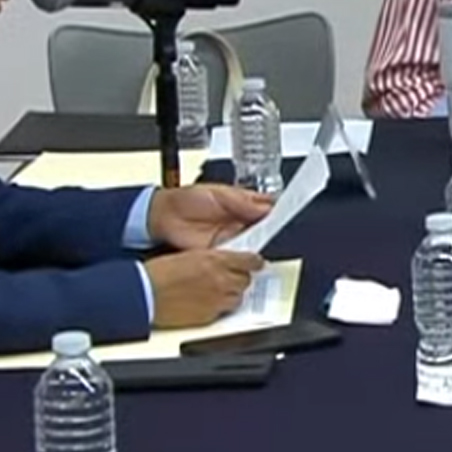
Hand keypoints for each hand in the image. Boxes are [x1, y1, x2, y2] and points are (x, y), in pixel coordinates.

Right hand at [146, 249, 264, 327]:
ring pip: (238, 298)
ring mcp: (217, 300)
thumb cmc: (159, 274)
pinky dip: (219, 308)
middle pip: (246, 280)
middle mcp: (221, 280)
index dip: (254, 263)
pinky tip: (207, 304)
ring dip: (232, 295)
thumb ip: (211, 259)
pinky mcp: (210, 316)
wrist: (145, 294)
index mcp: (216, 260)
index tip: (256, 264)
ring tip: (218, 293)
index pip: (249, 260)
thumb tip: (223, 262)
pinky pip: (224, 312)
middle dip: (240, 279)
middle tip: (231, 279)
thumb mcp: (189, 255)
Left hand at [147, 183, 272, 250]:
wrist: (162, 216)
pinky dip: (243, 259)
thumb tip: (267, 205)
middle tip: (280, 231)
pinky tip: (249, 256)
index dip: (279, 213)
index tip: (288, 214)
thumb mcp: (218, 193)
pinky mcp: (221, 253)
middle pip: (265, 230)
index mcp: (242, 205)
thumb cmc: (186, 200)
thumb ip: (243, 201)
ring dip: (259, 245)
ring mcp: (231, 239)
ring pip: (254, 245)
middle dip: (273, 232)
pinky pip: (236, 258)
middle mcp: (240, 224)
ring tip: (267, 242)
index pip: (268, 210)